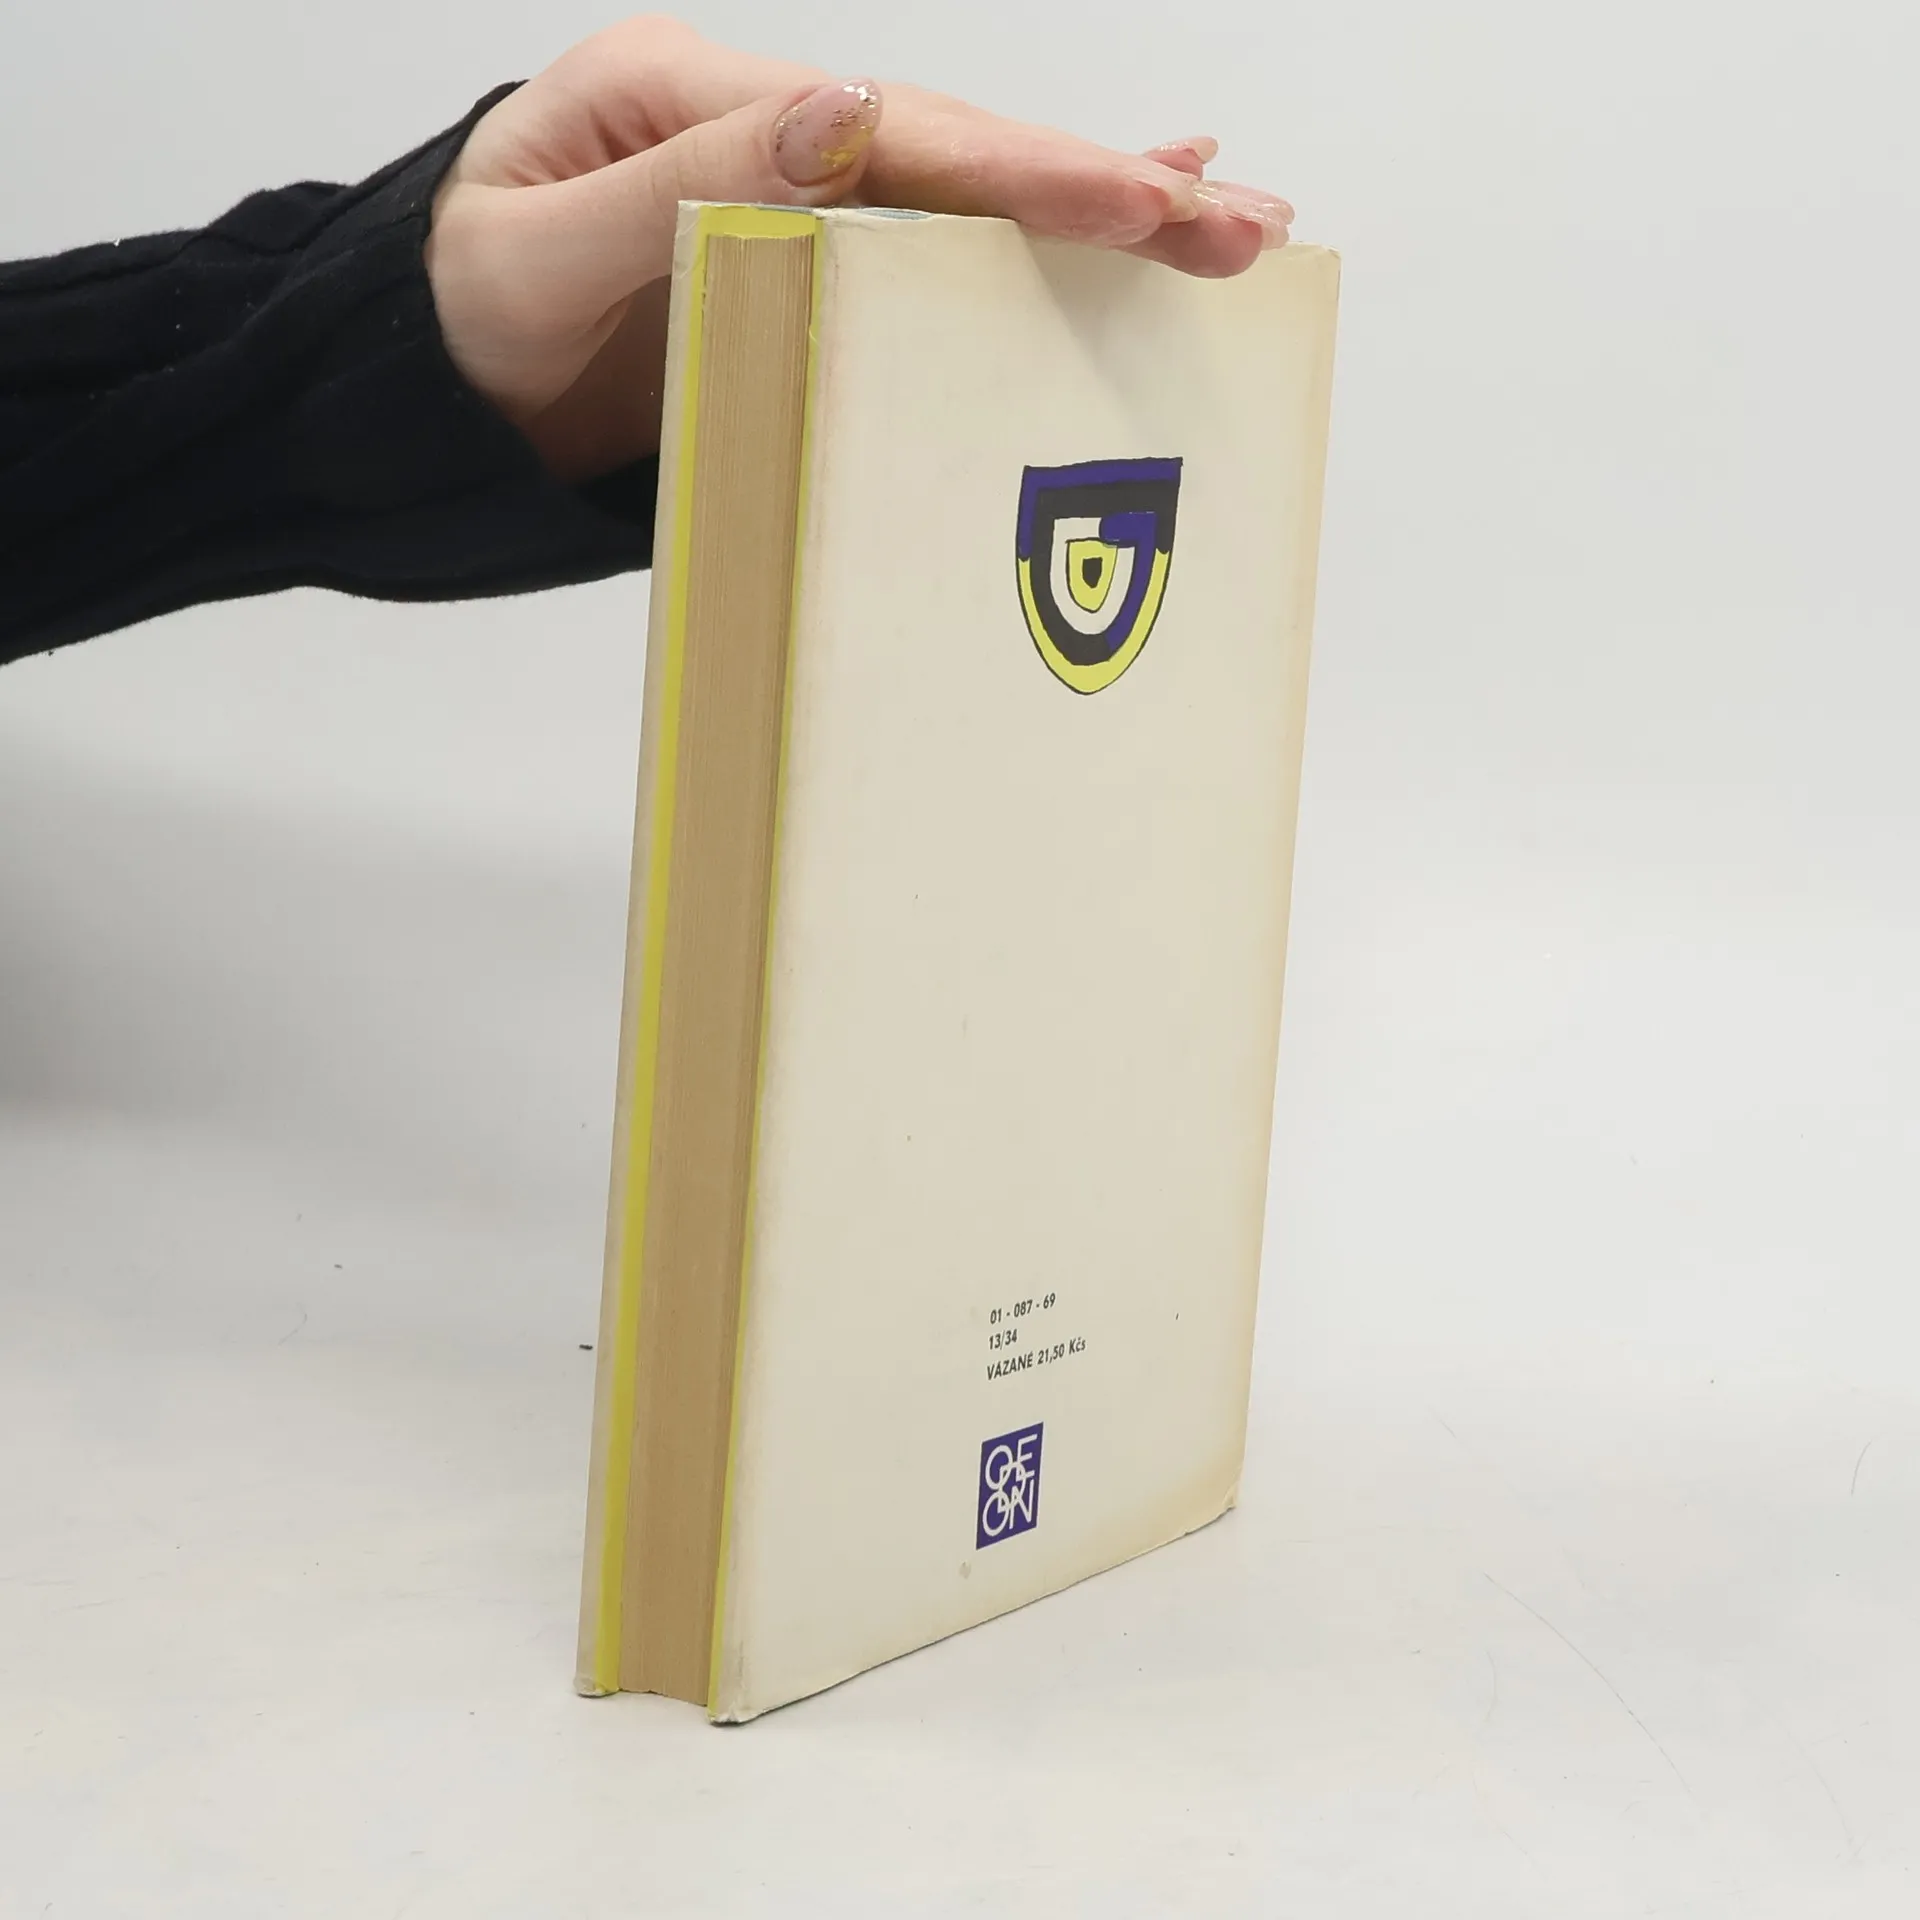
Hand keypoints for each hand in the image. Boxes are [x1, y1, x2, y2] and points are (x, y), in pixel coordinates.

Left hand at [425, 16, 1293, 482]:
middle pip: (958, 148)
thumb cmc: (458, 321)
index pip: (886, 134)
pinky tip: (1126, 212)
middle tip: (1240, 224)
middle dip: (1104, 188)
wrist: (428, 383)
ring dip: (1102, 208)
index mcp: (688, 102)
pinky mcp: (807, 259)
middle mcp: (760, 128)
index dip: (1016, 173)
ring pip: (969, 189)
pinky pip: (934, 243)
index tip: (1134, 201)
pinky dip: (1033, 233)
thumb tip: (842, 111)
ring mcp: (791, 189)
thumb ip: (676, 191)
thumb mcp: (530, 258)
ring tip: (1235, 223)